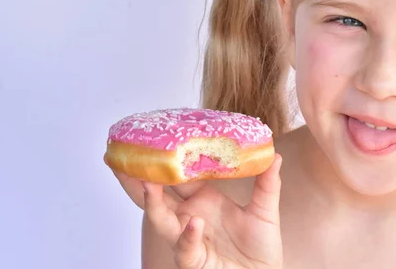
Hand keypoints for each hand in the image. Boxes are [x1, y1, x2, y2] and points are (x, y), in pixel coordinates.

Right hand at [112, 154, 282, 268]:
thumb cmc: (260, 246)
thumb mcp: (265, 210)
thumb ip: (267, 183)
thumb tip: (274, 154)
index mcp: (202, 197)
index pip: (177, 175)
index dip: (164, 159)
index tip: (150, 139)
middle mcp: (189, 214)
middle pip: (156, 194)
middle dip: (137, 177)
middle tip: (121, 158)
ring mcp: (187, 236)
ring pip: (160, 218)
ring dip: (152, 202)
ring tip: (148, 183)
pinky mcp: (193, 259)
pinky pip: (185, 247)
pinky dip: (187, 236)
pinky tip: (194, 223)